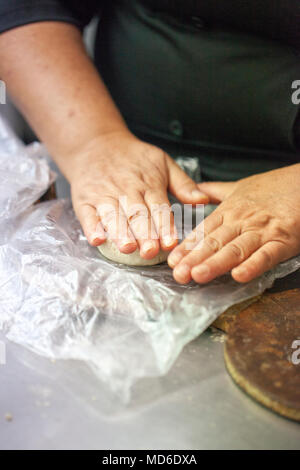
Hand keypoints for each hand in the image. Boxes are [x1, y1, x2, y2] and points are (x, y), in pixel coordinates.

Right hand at [70, 131, 208, 258]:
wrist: (95, 143)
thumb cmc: (133, 158)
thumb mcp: (162, 162)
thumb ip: (183, 184)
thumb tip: (203, 200)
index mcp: (148, 183)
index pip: (158, 207)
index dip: (164, 226)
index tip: (170, 243)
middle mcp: (126, 190)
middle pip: (136, 214)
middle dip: (144, 233)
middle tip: (150, 250)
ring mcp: (104, 195)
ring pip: (113, 216)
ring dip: (120, 232)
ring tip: (127, 247)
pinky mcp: (85, 200)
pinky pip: (87, 214)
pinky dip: (91, 227)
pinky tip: (97, 239)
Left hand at [168, 164, 299, 283]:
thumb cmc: (274, 186)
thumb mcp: (241, 187)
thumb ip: (216, 191)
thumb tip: (196, 190)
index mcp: (230, 211)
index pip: (204, 231)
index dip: (188, 247)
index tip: (172, 260)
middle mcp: (242, 221)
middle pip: (215, 242)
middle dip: (194, 259)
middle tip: (178, 274)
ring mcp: (262, 231)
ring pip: (235, 249)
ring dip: (216, 263)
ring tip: (198, 275)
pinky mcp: (283, 240)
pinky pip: (266, 255)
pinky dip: (253, 266)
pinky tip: (238, 276)